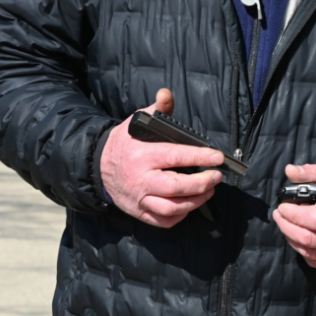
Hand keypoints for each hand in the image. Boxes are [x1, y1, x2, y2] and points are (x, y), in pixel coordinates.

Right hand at [99, 88, 221, 227]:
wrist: (99, 166)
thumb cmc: (124, 143)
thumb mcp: (136, 122)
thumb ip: (156, 109)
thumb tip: (166, 94)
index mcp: (142, 155)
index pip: (175, 156)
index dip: (199, 157)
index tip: (217, 157)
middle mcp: (140, 179)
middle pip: (175, 187)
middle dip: (201, 184)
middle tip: (216, 177)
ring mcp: (139, 198)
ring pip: (170, 208)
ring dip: (194, 202)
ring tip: (209, 191)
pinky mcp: (138, 212)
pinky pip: (162, 221)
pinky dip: (179, 217)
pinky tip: (189, 206)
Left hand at [273, 164, 315, 270]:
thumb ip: (314, 172)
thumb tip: (290, 171)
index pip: (315, 219)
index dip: (294, 214)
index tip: (283, 206)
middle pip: (308, 239)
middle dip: (286, 227)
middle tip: (279, 215)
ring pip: (310, 253)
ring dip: (292, 239)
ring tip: (286, 225)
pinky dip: (304, 252)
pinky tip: (300, 239)